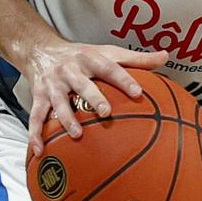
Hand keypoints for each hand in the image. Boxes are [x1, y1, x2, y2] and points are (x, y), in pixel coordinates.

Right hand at [22, 42, 167, 157]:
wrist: (41, 49)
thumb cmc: (82, 55)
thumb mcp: (108, 52)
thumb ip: (137, 59)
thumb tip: (166, 56)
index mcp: (90, 59)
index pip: (110, 68)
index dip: (124, 79)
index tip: (138, 92)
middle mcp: (70, 70)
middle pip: (82, 84)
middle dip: (93, 97)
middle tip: (105, 112)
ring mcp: (53, 85)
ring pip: (58, 102)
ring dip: (66, 118)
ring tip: (77, 134)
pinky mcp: (38, 97)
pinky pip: (35, 117)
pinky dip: (35, 134)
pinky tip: (39, 151)